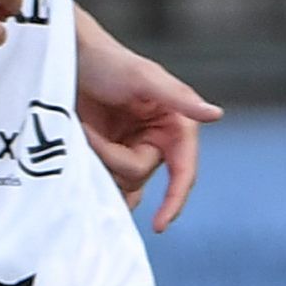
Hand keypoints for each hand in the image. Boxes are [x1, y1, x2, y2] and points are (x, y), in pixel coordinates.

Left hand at [76, 14, 218, 231]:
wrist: (69, 60)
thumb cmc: (111, 62)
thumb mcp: (145, 79)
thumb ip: (180, 99)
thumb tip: (216, 115)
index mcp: (176, 126)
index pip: (184, 172)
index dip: (175, 200)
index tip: (160, 225)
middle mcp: (157, 141)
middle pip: (139, 177)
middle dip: (113, 160)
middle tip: (90, 135)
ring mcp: (129, 149)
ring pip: (119, 182)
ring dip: (99, 165)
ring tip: (84, 136)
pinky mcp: (105, 154)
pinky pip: (103, 179)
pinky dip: (91, 174)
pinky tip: (81, 157)